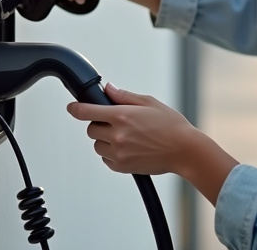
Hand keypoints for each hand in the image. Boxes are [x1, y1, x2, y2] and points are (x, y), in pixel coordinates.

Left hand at [66, 83, 196, 175]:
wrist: (184, 150)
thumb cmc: (171, 126)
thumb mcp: (149, 103)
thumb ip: (125, 96)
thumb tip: (109, 90)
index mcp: (122, 116)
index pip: (88, 111)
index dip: (76, 108)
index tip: (71, 107)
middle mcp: (117, 135)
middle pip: (91, 129)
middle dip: (99, 124)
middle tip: (116, 123)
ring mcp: (119, 153)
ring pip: (97, 145)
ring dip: (105, 140)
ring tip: (127, 137)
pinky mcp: (122, 167)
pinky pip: (106, 159)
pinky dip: (112, 154)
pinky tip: (128, 149)